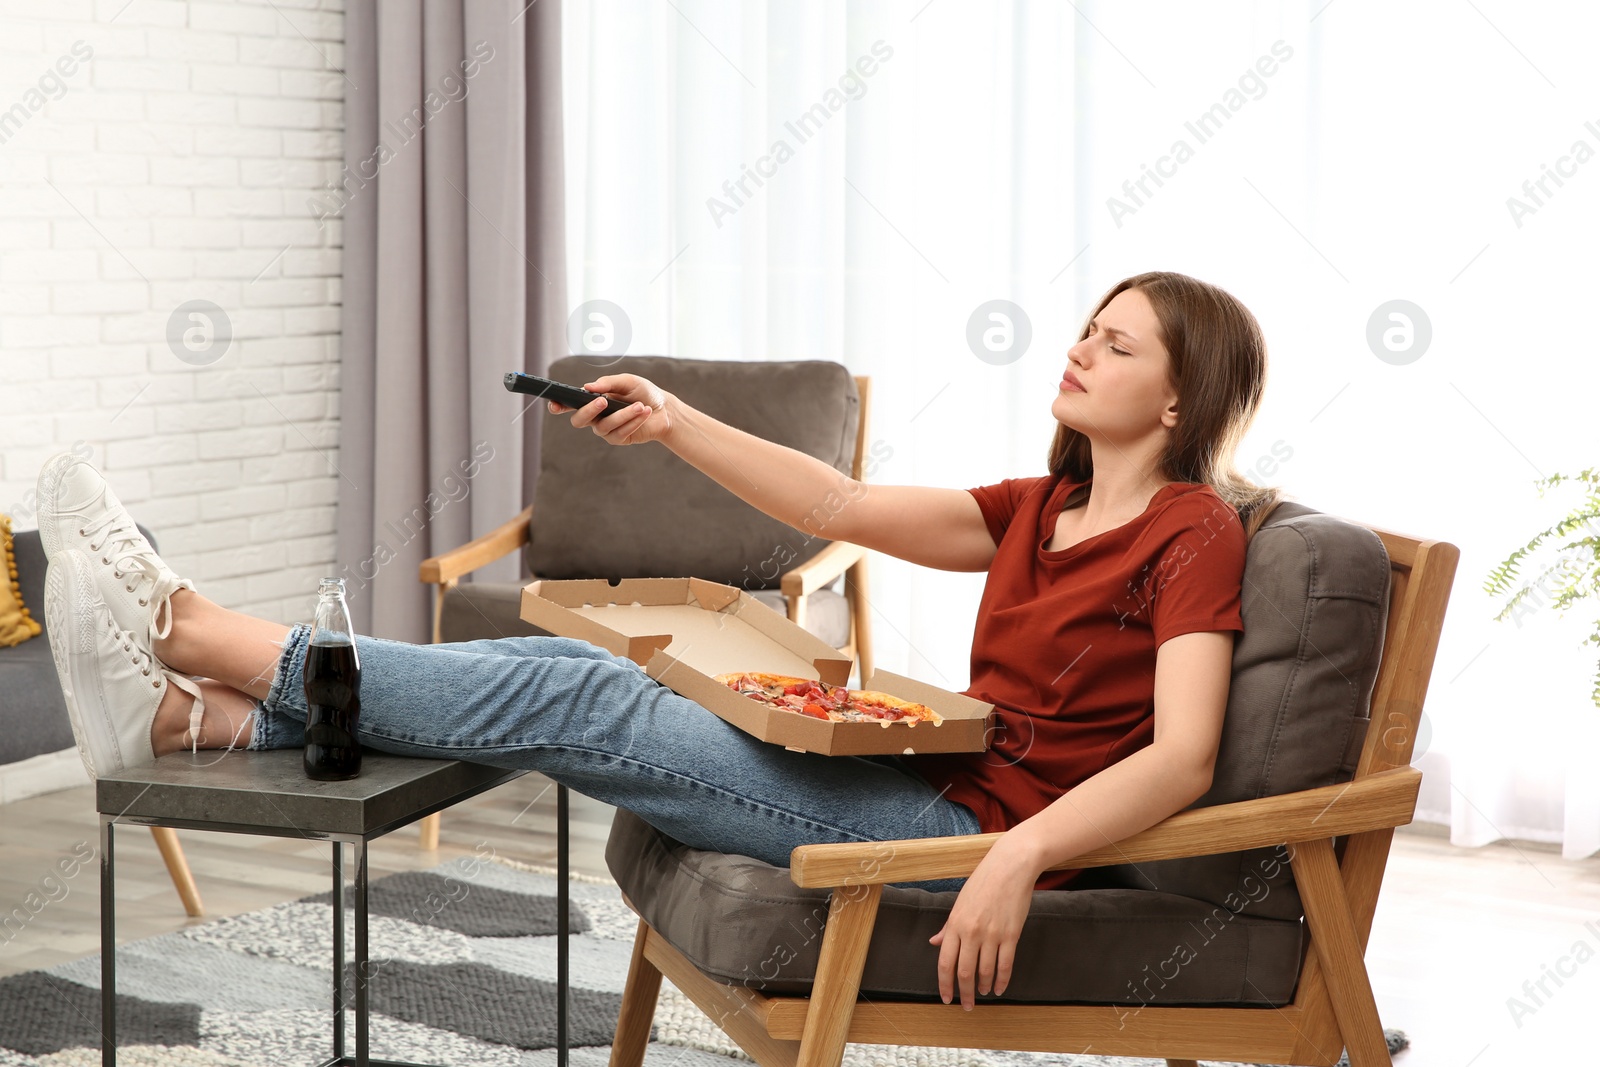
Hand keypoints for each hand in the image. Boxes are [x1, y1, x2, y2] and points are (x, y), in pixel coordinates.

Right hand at [547, 373, 673, 445]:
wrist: (664, 409)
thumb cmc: (643, 392)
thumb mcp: (627, 381)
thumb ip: (607, 383)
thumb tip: (588, 387)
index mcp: (592, 400)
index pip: (569, 404)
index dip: (558, 405)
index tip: (554, 404)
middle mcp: (595, 416)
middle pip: (579, 420)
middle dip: (589, 410)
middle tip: (603, 401)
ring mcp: (605, 429)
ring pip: (603, 426)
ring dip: (623, 414)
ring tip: (640, 405)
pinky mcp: (619, 439)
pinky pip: (620, 432)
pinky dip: (633, 421)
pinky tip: (644, 413)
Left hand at [928, 832, 1041, 1009]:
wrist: (1010, 866)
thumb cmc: (984, 881)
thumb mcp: (960, 902)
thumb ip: (948, 927)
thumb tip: (935, 943)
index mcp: (955, 923)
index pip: (945, 962)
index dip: (945, 984)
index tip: (946, 998)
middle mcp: (972, 931)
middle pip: (964, 972)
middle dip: (964, 993)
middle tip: (966, 1006)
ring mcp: (992, 934)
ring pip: (985, 971)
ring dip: (982, 987)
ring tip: (982, 994)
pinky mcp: (1011, 935)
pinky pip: (1005, 965)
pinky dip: (1002, 981)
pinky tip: (998, 988)